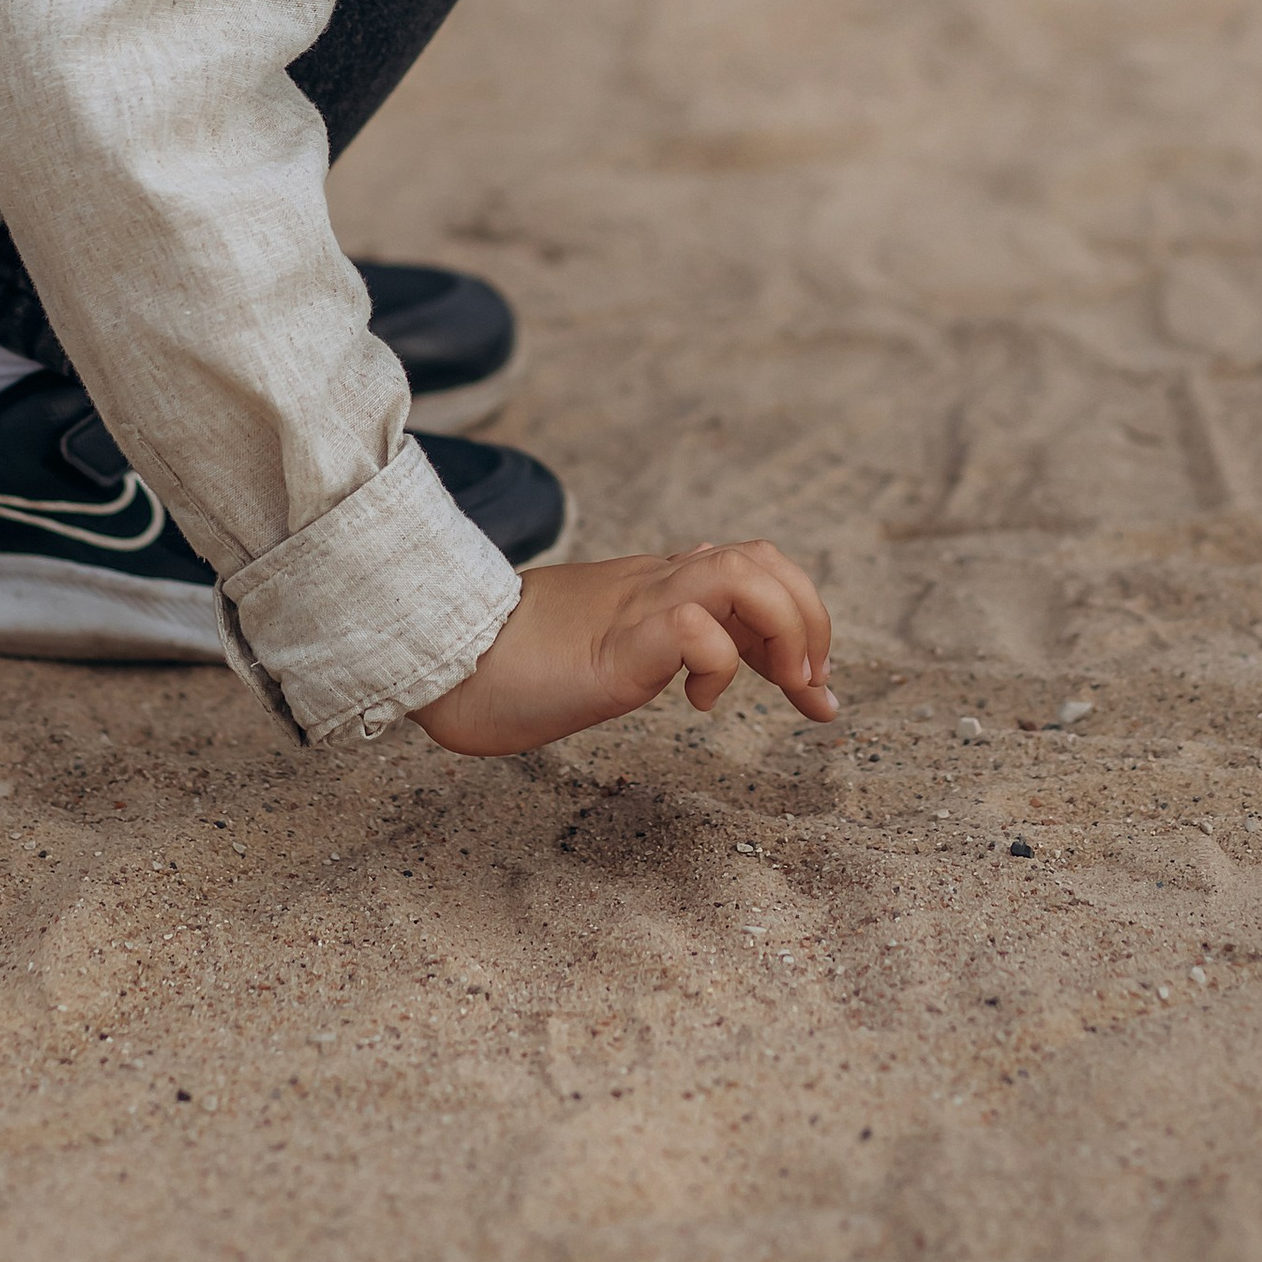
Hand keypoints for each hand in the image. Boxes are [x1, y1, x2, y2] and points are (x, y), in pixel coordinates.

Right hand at [413, 540, 837, 757]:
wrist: (447, 658)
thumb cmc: (512, 666)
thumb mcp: (602, 648)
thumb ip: (648, 640)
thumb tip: (695, 650)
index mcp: (656, 587)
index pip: (753, 571)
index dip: (802, 623)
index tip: (814, 691)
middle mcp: (657, 584)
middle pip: (767, 560)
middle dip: (813, 622)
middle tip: (811, 688)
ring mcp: (639, 605)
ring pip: (747, 575)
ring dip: (787, 630)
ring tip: (782, 684)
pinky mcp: (620, 640)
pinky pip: (695, 629)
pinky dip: (720, 665)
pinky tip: (696, 701)